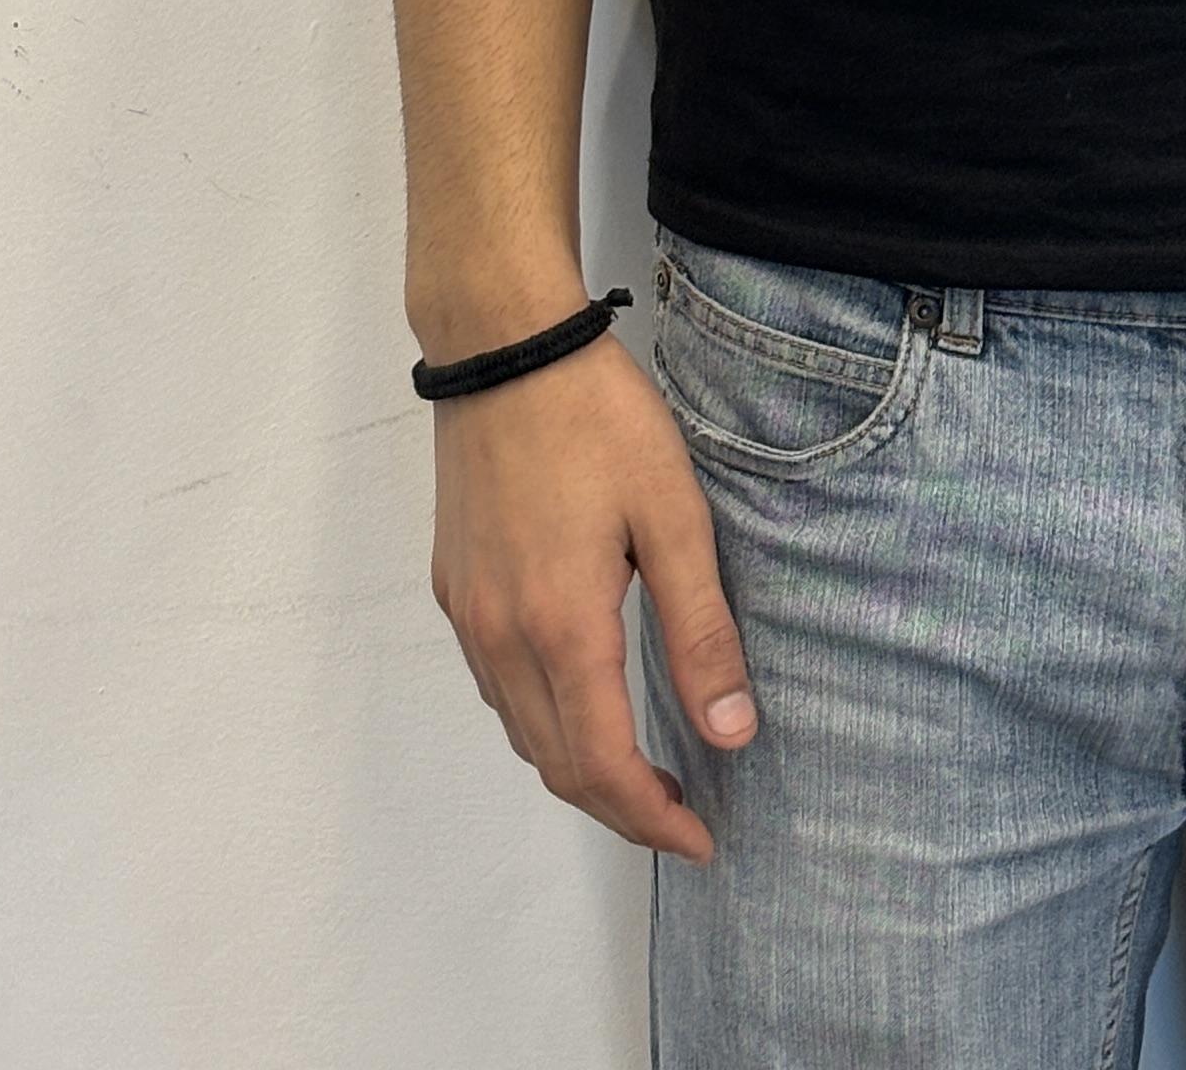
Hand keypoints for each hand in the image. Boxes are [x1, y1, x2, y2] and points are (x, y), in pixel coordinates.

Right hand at [428, 323, 756, 862]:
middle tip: (684, 815)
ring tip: (644, 765)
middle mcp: (502, 638)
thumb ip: (700, 629)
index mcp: (561, 628)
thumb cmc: (596, 417)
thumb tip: (731, 731)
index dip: (654, 818)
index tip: (703, 840)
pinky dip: (543, 718)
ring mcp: (469, 615)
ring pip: (522, 730)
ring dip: (579, 766)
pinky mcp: (455, 586)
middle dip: (622, 807)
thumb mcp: (673, 514)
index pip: (604, 767)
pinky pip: (498, 685)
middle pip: (557, 765)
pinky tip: (583, 696)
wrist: (502, 345)